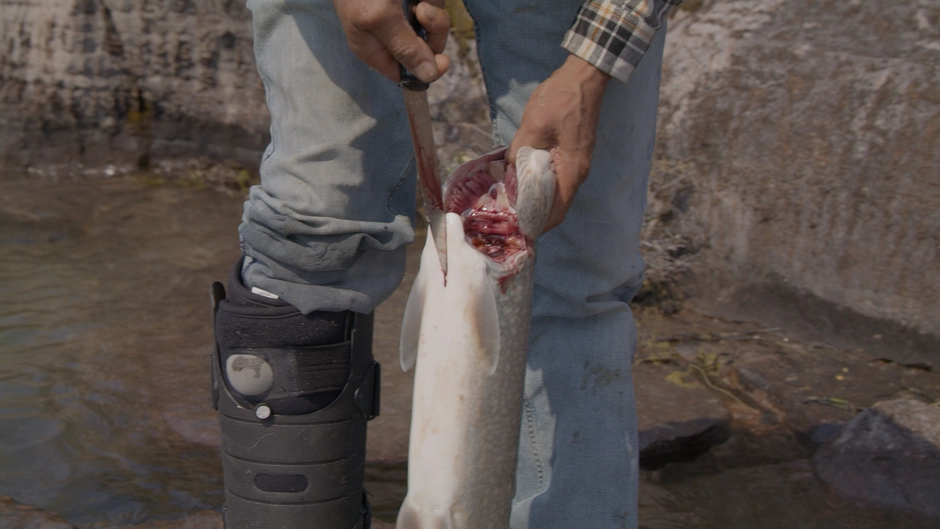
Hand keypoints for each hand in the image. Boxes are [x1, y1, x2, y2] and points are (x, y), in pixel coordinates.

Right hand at [332, 0, 450, 82]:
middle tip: (423, 11)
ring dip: (433, 7)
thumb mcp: (379, 18)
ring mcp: (403, 14)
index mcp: (376, 49)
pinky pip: (434, 3)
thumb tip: (427, 76)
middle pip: (427, 49)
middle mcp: (391, 35)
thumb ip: (404, 47)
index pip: (407, 73)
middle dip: (432, 31)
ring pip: (434, 24)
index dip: (426, 69)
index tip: (442, 60)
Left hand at [507, 55, 610, 232]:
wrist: (584, 75)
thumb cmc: (562, 98)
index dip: (537, 226)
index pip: (556, 212)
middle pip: (553, 204)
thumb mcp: (533, 125)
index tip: (516, 231)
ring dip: (532, 196)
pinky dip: (536, 180)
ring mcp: (575, 161)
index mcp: (572, 171)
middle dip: (530, 213)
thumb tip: (506, 170)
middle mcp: (576, 171)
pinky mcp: (570, 152)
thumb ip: (519, 151)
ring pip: (552, 190)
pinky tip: (516, 175)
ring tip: (507, 198)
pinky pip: (553, 175)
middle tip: (505, 216)